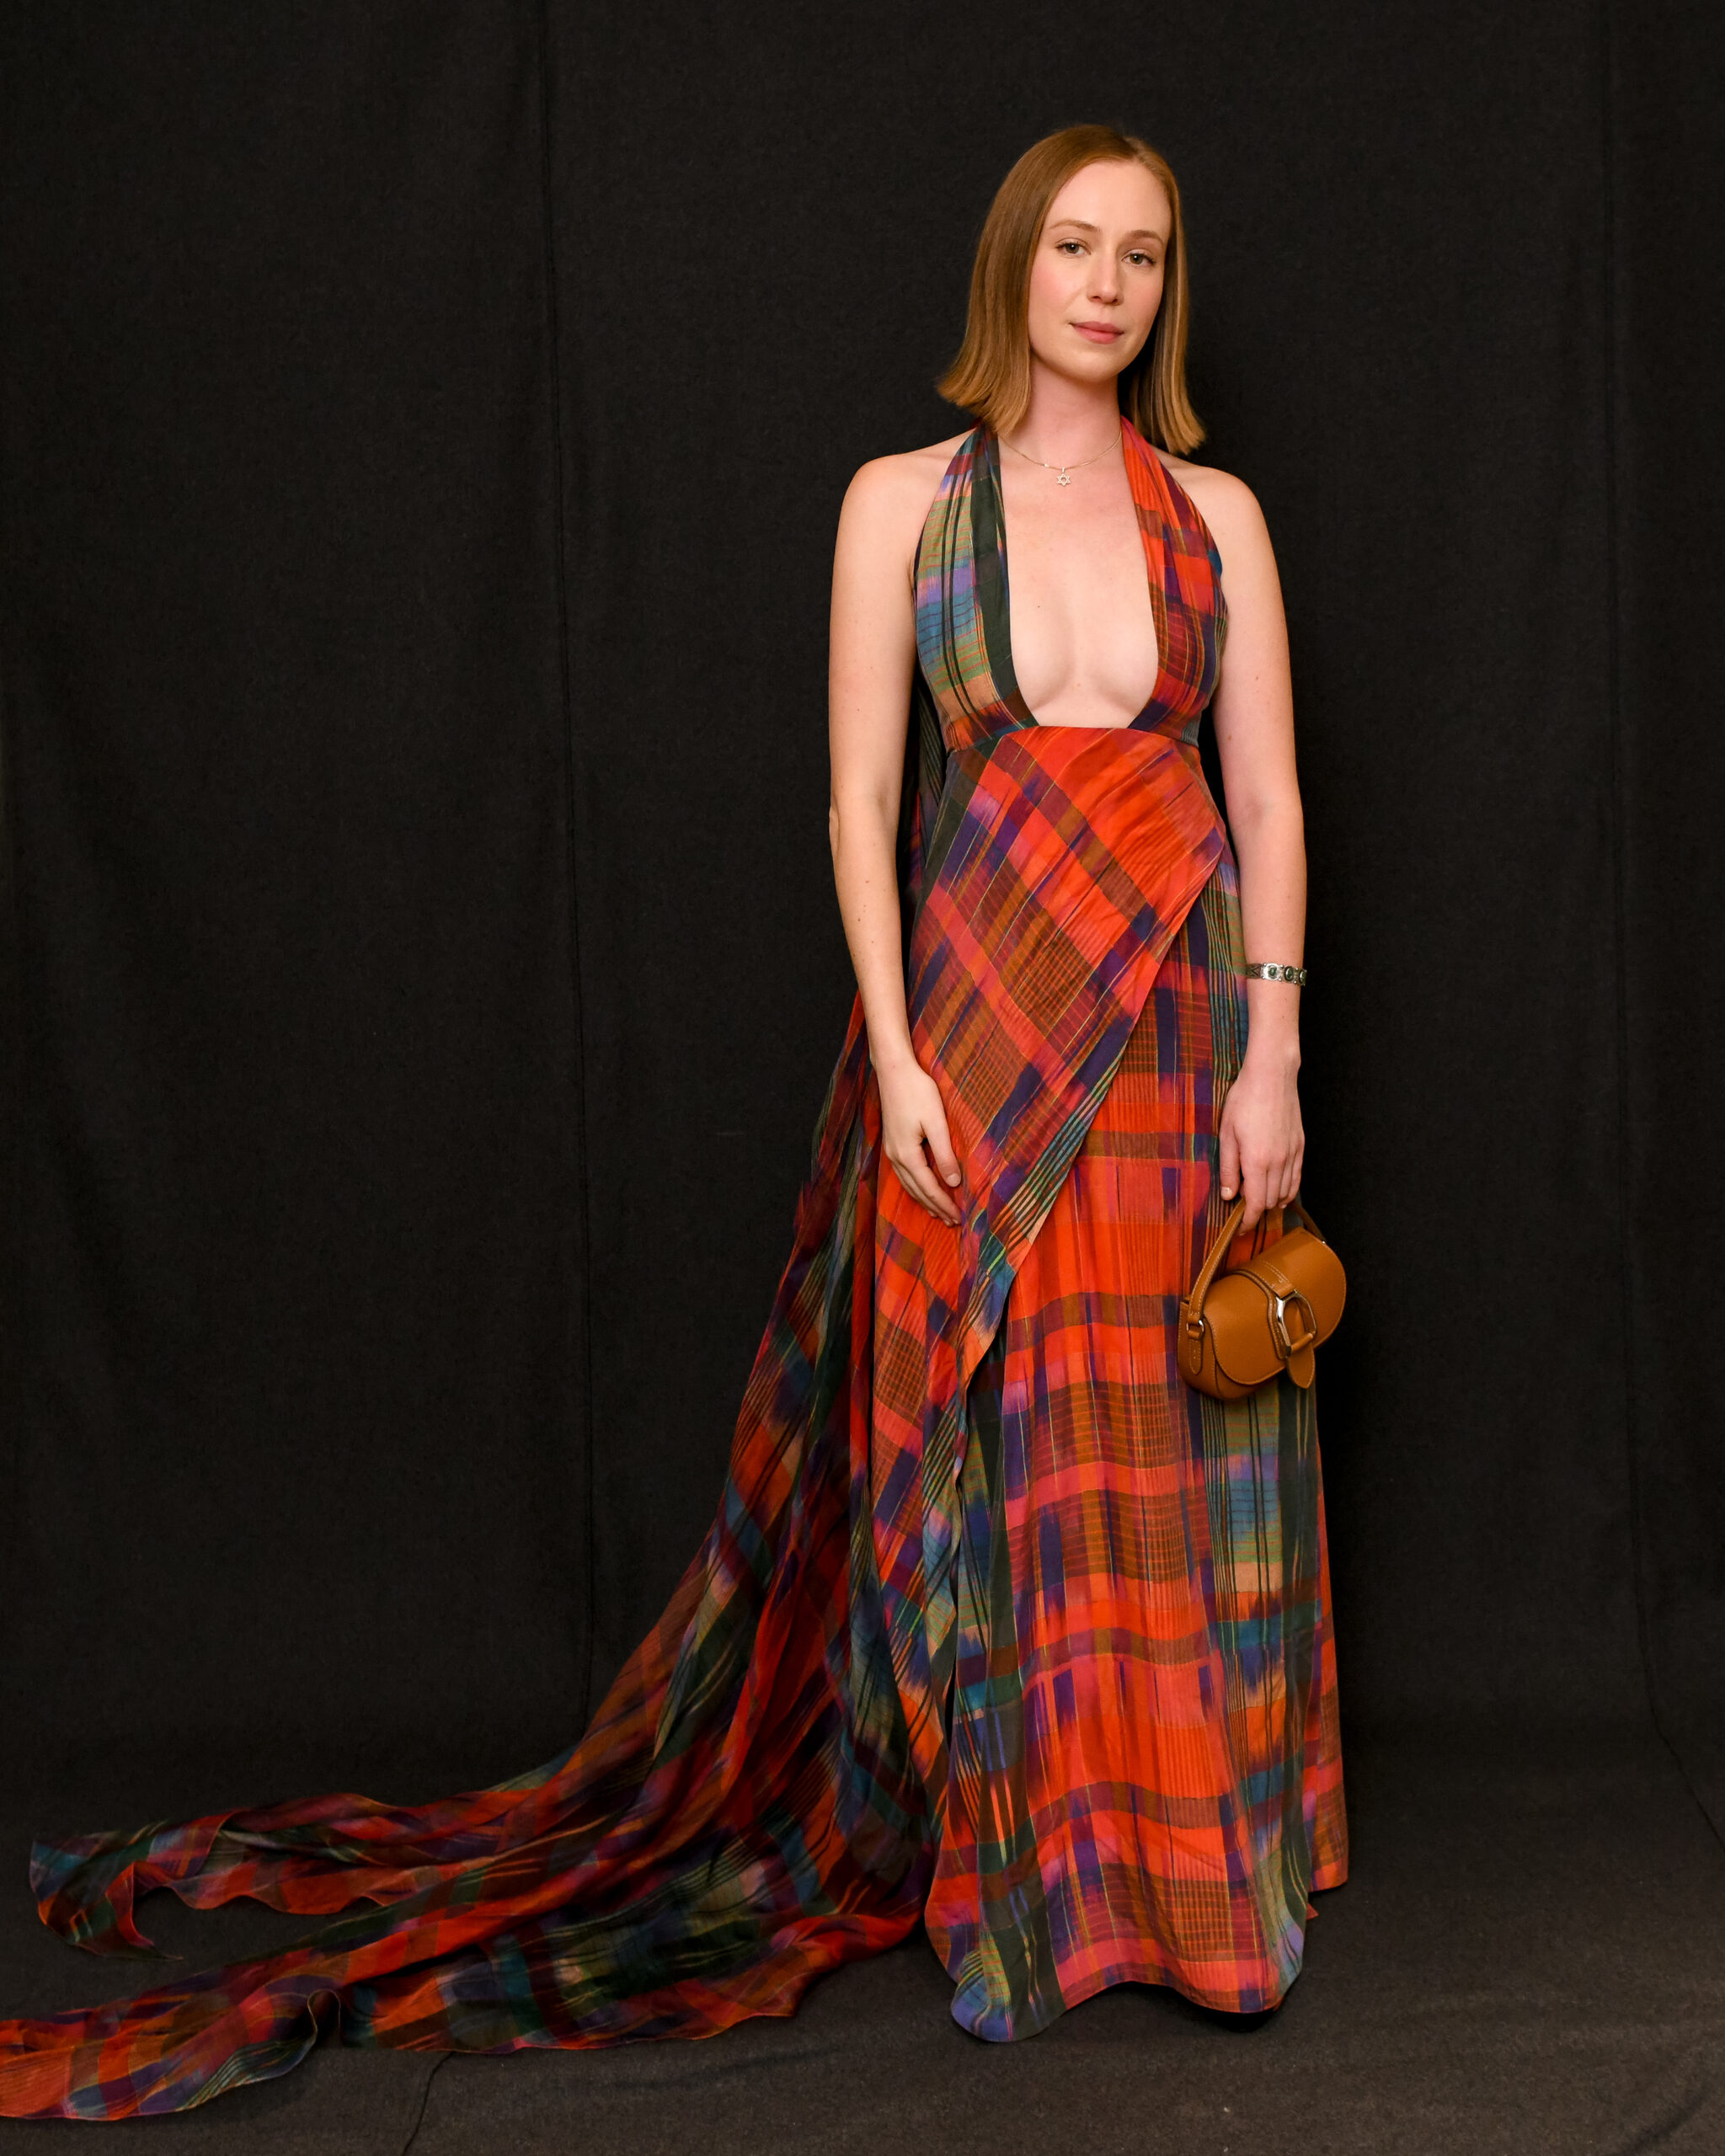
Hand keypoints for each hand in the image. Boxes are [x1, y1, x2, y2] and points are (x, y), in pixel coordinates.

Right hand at [877, 1052, 962, 1224]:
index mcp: (907, 1155)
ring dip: (924, 1200)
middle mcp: (895, 1157)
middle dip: (935, 1207)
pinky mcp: (892, 1143)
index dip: (944, 1204)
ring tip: (938, 1213)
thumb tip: (953, 1182)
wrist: (893, 1071)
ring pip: (908, 1185)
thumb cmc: (917, 1092)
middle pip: (917, 1191)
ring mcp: (891, 1151)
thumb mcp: (936, 1123)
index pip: (929, 1188)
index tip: (959, 1217)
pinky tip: (922, 1188)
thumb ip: (944, 1154)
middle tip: (952, 1221)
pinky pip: (904, 1175)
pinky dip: (915, 1187)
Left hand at [1217, 1051, 1303, 1230]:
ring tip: (1258, 1201)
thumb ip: (1228, 1168)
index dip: (1248, 1221)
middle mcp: (1279, 1162)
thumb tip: (1228, 1195)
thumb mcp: (1227, 1134)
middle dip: (1256, 1211)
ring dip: (1272, 1202)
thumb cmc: (1244, 1101)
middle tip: (1242, 1211)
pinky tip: (1278, 1192)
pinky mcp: (1300, 1147)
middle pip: (1270, 1201)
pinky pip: (1296, 1178)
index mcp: (1257, 1161)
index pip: (1256, 1204)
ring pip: (1285, 1193)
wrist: (1272, 1077)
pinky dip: (1287, 1190)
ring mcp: (1292, 1155)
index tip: (1241, 1229)